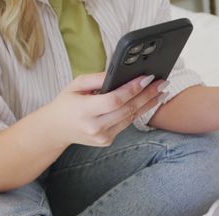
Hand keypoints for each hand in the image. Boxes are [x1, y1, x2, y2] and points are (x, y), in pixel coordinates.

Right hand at [45, 72, 168, 146]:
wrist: (56, 129)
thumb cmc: (66, 103)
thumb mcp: (76, 84)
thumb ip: (98, 78)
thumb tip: (121, 72)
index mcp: (84, 110)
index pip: (114, 100)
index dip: (133, 89)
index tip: (148, 78)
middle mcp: (94, 127)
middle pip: (127, 110)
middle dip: (148, 95)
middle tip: (163, 83)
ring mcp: (102, 137)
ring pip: (131, 118)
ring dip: (148, 104)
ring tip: (162, 91)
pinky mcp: (107, 141)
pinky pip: (126, 124)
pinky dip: (138, 112)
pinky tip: (148, 102)